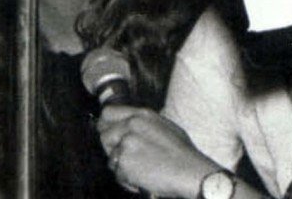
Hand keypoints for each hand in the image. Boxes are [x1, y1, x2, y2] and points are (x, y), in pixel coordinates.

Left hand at [97, 105, 211, 198]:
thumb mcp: (164, 126)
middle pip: (103, 134)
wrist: (188, 171)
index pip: (108, 112)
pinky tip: (141, 177)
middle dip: (110, 147)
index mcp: (142, 114)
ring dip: (120, 165)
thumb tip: (126, 126)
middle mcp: (131, 125)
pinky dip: (126, 179)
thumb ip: (142, 123)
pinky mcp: (124, 162)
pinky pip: (116, 173)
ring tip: (138, 168)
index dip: (106, 124)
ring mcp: (126, 143)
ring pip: (109, 157)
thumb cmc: (181, 152)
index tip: (108, 132)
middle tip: (124, 156)